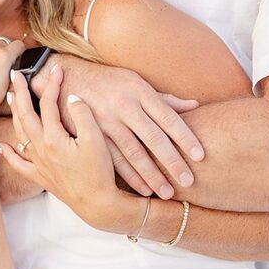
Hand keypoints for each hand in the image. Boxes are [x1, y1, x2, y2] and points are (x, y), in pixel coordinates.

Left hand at [0, 65, 141, 233]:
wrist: (98, 203)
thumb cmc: (99, 172)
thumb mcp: (96, 139)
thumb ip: (82, 115)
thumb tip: (71, 97)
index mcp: (53, 138)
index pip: (48, 104)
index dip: (52, 85)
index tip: (57, 69)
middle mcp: (41, 149)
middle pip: (25, 115)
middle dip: (19, 92)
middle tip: (15, 74)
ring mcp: (39, 163)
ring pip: (20, 134)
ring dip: (14, 114)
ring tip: (9, 97)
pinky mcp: (41, 177)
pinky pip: (19, 164)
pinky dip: (8, 153)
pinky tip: (0, 145)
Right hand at [31, 55, 202, 199]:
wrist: (67, 76)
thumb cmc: (109, 81)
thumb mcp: (135, 82)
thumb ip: (164, 99)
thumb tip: (195, 105)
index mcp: (139, 91)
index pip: (168, 116)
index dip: (185, 137)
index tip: (200, 156)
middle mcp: (124, 106)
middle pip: (153, 137)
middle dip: (172, 161)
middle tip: (189, 181)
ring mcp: (106, 121)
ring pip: (133, 152)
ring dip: (151, 174)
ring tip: (167, 193)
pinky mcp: (91, 134)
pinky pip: (112, 159)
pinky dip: (128, 176)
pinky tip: (141, 189)